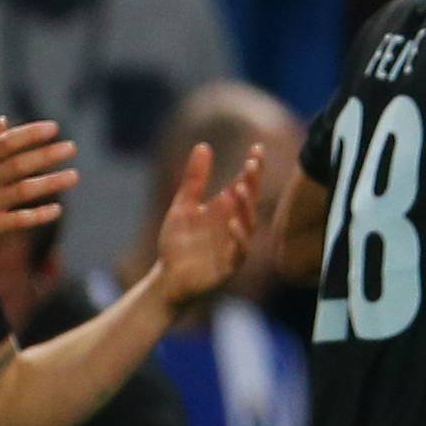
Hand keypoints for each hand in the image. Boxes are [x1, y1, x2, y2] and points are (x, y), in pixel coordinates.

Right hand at [0, 118, 77, 260]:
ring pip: (23, 191)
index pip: (5, 143)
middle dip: (46, 155)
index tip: (54, 128)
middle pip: (18, 165)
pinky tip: (57, 210)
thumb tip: (4, 120)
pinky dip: (38, 215)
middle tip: (72, 148)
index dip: (30, 134)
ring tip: (74, 176)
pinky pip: (18, 220)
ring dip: (51, 183)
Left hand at [153, 142, 264, 310]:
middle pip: (250, 201)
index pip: (244, 185)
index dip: (252, 168)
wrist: (167, 280)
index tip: (257, 148)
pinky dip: (238, 236)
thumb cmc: (178, 244)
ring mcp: (234, 246)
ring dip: (246, 206)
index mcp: (227, 210)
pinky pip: (239, 250)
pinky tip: (231, 221)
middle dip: (253, 182)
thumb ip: (194, 180)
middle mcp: (236, 226)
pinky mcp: (229, 266)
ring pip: (248, 224)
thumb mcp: (183, 206)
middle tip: (251, 163)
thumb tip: (204, 145)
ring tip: (239, 187)